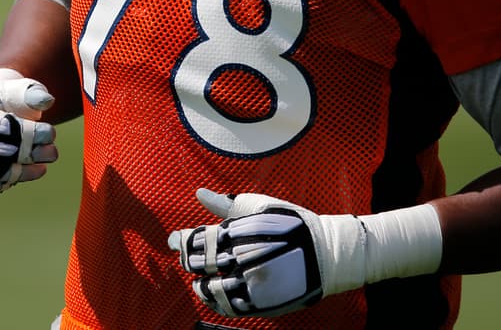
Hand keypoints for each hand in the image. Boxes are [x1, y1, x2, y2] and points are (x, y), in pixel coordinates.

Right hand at [0, 69, 58, 194]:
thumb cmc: (9, 100)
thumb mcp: (20, 91)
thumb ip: (32, 94)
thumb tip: (47, 100)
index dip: (27, 132)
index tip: (51, 132)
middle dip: (26, 153)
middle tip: (52, 153)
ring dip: (20, 172)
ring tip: (43, 168)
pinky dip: (6, 181)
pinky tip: (27, 173)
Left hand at [168, 189, 344, 317]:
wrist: (326, 253)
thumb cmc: (292, 224)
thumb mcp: (260, 205)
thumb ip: (226, 203)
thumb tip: (200, 193)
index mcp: (239, 233)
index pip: (197, 240)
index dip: (181, 241)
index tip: (174, 241)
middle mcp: (242, 258)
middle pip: (199, 264)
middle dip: (189, 260)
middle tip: (186, 258)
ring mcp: (250, 283)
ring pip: (210, 289)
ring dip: (199, 285)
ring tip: (198, 281)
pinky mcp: (260, 302)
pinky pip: (228, 307)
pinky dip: (215, 302)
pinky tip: (214, 295)